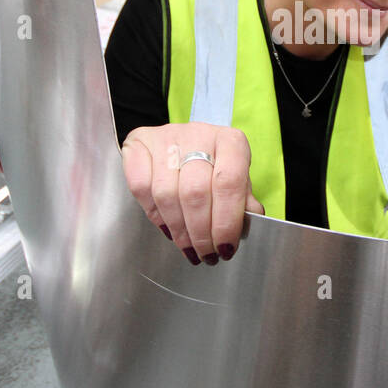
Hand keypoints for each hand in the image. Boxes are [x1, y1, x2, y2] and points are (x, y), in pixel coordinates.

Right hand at [121, 123, 263, 265]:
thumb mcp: (237, 178)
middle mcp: (198, 133)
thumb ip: (242, 200)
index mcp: (230, 141)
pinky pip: (140, 186)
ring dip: (179, 229)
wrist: (185, 140)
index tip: (225, 247)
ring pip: (167, 193)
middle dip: (201, 232)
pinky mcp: (139, 144)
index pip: (229, 183)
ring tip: (189, 248)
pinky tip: (167, 229)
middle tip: (206, 254)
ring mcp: (166, 136)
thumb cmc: (215, 164)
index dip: (226, 221)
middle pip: (196, 192)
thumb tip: (248, 223)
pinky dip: (154, 214)